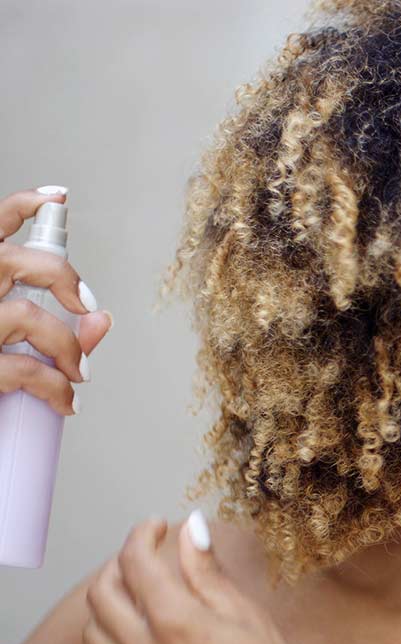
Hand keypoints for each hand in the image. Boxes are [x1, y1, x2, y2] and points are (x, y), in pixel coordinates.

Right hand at [0, 187, 111, 414]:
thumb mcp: (4, 338)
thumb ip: (55, 327)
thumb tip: (105, 320)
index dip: (21, 206)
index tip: (57, 198)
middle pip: (15, 261)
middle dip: (64, 278)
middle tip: (87, 306)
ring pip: (27, 316)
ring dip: (67, 347)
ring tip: (79, 373)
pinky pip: (26, 370)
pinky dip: (57, 388)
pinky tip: (66, 401)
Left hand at [82, 513, 321, 643]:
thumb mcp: (243, 612)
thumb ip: (207, 568)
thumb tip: (192, 527)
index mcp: (175, 622)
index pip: (135, 562)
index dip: (142, 534)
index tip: (156, 526)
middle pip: (102, 593)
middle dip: (119, 563)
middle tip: (146, 554)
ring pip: (96, 630)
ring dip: (110, 602)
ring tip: (140, 592)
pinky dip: (116, 636)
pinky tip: (147, 633)